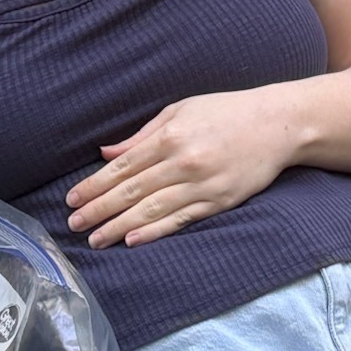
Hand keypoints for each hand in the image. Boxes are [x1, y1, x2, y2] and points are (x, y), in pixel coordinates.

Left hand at [67, 91, 293, 247]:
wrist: (278, 124)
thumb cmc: (227, 111)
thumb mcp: (182, 109)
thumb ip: (143, 134)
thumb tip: (107, 153)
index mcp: (171, 135)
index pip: (122, 167)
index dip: (94, 185)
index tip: (72, 200)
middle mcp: (183, 161)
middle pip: (131, 191)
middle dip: (99, 210)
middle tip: (73, 225)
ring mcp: (202, 184)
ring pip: (152, 211)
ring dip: (120, 227)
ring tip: (96, 240)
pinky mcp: (219, 201)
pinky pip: (181, 220)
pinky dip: (155, 232)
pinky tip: (133, 241)